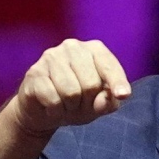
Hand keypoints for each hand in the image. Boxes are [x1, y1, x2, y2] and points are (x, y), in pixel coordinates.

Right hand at [9, 39, 130, 135]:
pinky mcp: (34, 72)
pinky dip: (55, 111)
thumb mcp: (99, 104)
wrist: (42, 111)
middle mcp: (73, 47)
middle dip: (87, 102)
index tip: (123, 95)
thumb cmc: (77, 102)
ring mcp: (51, 57)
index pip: (109, 66)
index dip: (118, 82)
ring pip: (71, 93)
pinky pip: (53, 99)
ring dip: (70, 108)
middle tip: (79, 104)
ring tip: (65, 105)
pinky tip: (51, 106)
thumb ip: (108, 102)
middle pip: (91, 84)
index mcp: (94, 49)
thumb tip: (105, 101)